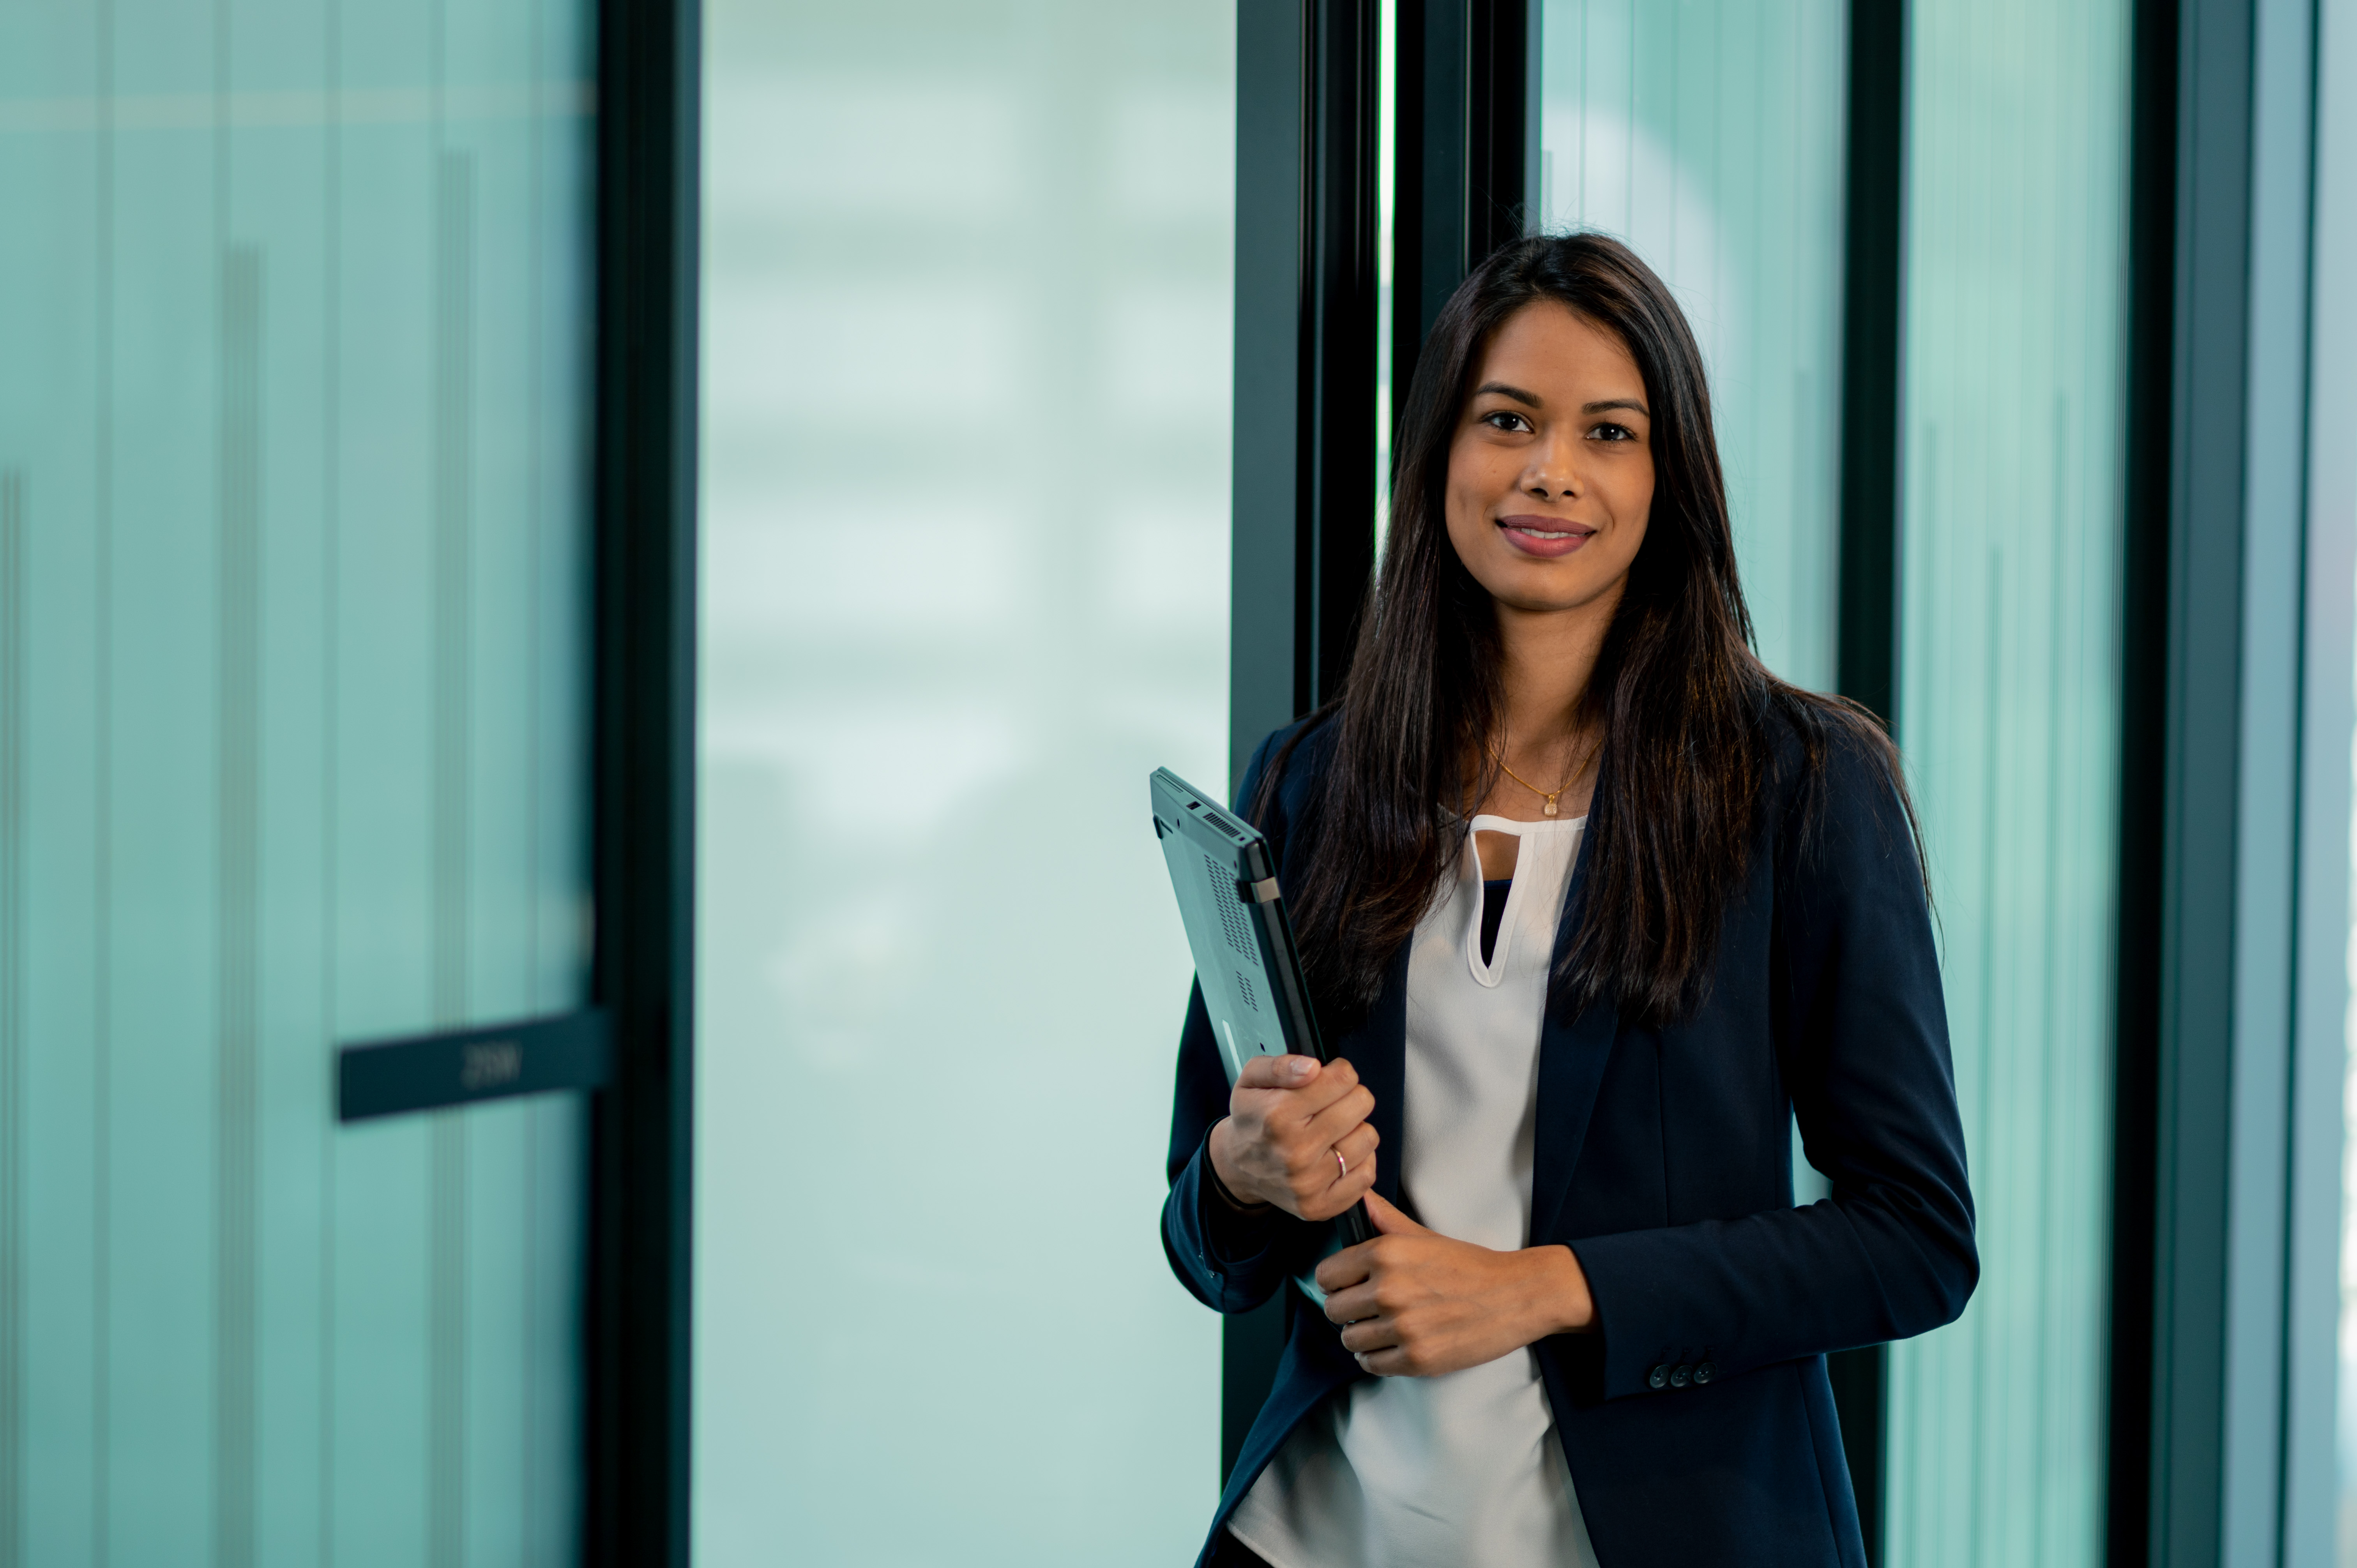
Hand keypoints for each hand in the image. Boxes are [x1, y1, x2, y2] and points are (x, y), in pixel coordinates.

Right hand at [1206, 1054, 1377, 1220]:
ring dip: (1355, 1128)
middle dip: (1350, 1097)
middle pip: (1360, 1104)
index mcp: (1277, 1115)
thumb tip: (1311, 1067)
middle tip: (1331, 1104)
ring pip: (1368, 1137)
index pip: (1342, 1079)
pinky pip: (1366, 1175)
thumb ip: (1280, 1065)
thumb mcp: (1250, 1080)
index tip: (1329, 1079)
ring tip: (1334, 1129)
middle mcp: (1294, 1151)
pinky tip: (1338, 1152)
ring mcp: (1309, 1182)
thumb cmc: (1252, 1120)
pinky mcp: (1321, 1204)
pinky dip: (1359, 1160)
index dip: (1339, 1073)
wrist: (1239, 1166)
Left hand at [1317, 1191, 1594, 1376]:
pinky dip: (1378, 1357)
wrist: (1517, 1295)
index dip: (1336, 1281)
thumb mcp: (1424, 1236)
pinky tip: (1395, 1344)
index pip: (1326, 1275)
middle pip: (1333, 1310)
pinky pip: (1372, 1364)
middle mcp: (1388, 1290)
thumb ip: (1386, 1220)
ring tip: (1384, 1326)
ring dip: (1363, 1335)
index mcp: (1385, 1254)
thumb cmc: (1469, 1265)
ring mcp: (1402, 1328)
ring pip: (1350, 1340)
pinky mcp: (1417, 1359)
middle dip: (1347, 1309)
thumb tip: (1359, 1199)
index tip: (1348, 1285)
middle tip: (1368, 1308)